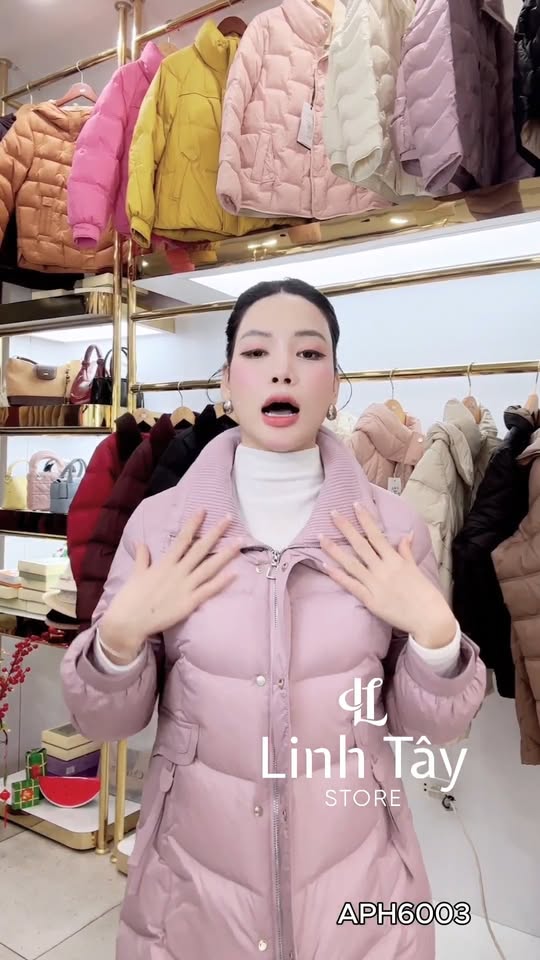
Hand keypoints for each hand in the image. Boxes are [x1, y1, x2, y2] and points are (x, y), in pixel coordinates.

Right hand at [99, 509, 242, 661]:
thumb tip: (141, 542)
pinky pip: (209, 590)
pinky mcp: (189, 603)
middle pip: (201, 548)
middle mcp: (178, 572)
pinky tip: (235, 573)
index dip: (194, 524)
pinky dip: (222, 582)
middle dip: (216, 532)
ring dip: (225, 554)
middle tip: (229, 518)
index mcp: (165, 563)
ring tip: (240, 542)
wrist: (129, 622)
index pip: (182, 539)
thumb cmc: (130, 598)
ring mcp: (185, 587)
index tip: (203, 510)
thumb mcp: (136, 574)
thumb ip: (141, 558)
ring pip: (209, 567)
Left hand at [319, 504, 456, 648]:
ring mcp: (375, 584)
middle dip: (346, 528)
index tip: (355, 505)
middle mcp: (383, 569)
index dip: (365, 520)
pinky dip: (338, 576)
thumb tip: (406, 535)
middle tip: (332, 513)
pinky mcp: (370, 600)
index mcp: (395, 560)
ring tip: (321, 538)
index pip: (377, 535)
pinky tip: (326, 566)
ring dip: (335, 550)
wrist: (428, 619)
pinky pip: (351, 585)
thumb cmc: (425, 594)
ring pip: (351, 563)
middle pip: (360, 545)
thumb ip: (406, 552)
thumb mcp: (416, 569)